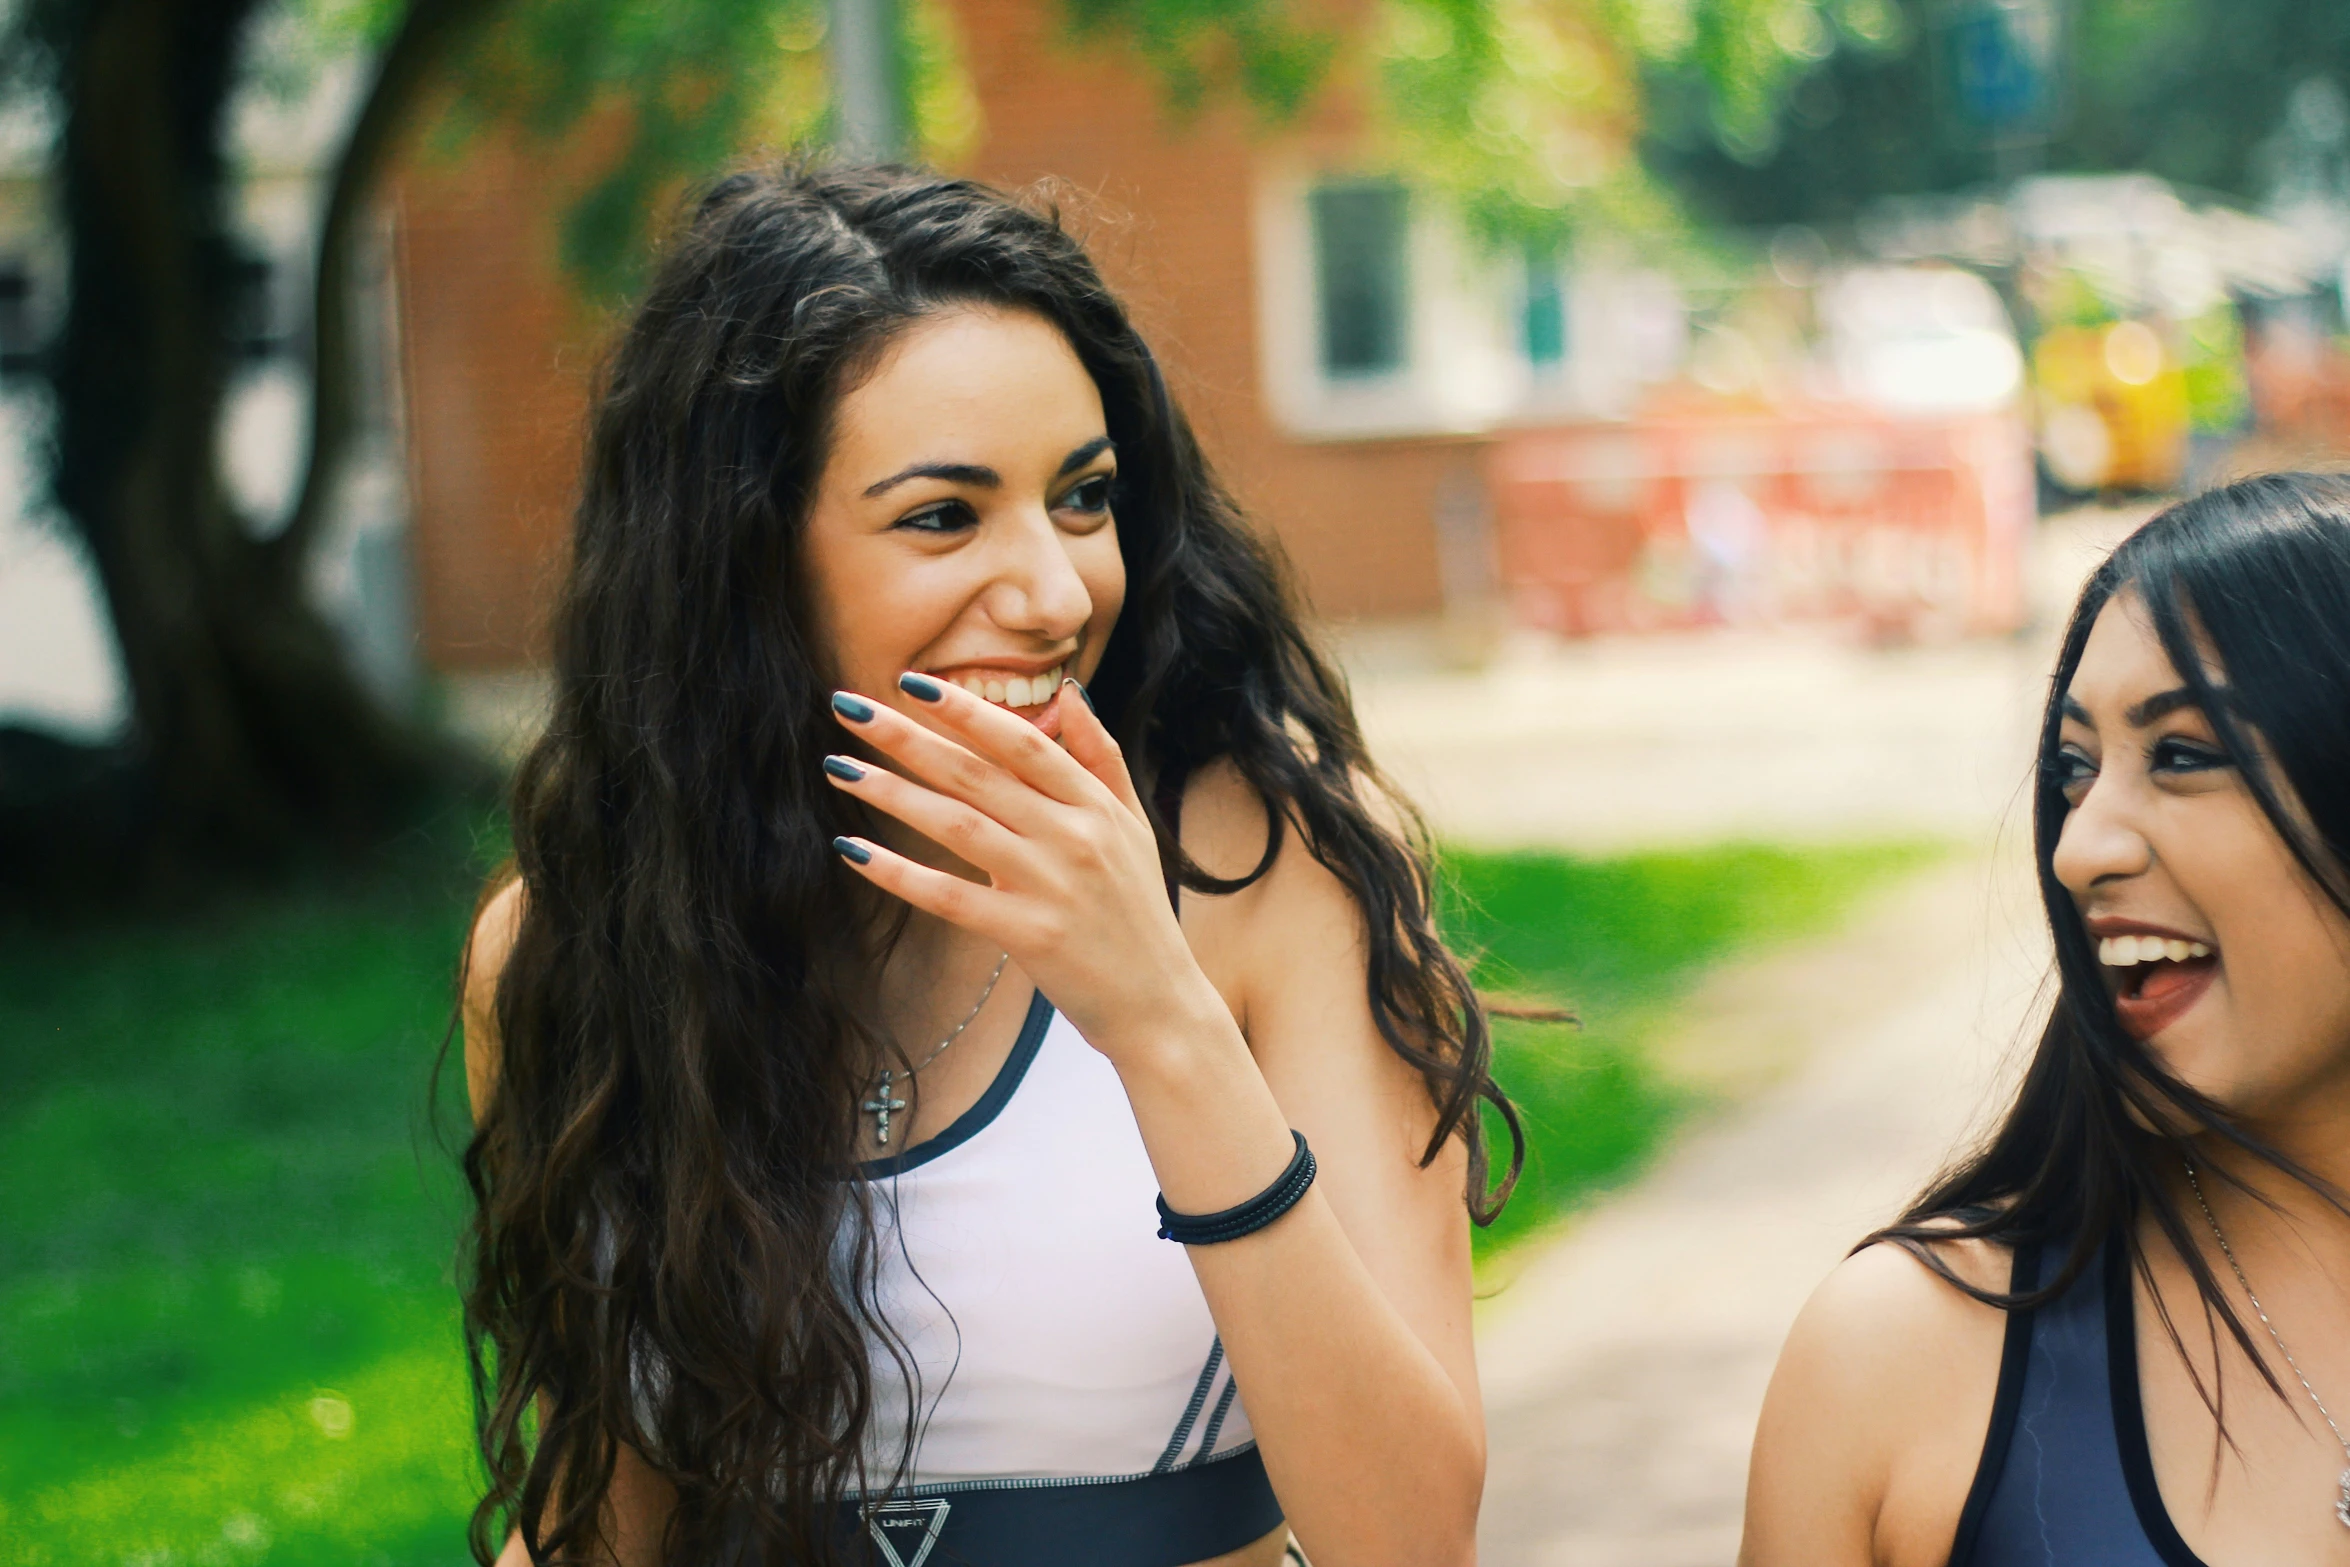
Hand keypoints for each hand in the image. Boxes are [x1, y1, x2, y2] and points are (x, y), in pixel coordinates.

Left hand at [824, 674, 1225, 1062]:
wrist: (1160, 1004)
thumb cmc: (1138, 912)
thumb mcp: (1134, 826)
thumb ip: (1101, 758)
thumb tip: (1070, 693)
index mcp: (1095, 806)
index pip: (1021, 742)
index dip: (965, 709)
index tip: (912, 683)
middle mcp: (1073, 837)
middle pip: (976, 774)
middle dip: (907, 737)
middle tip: (848, 707)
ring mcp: (1051, 886)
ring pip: (956, 825)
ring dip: (892, 794)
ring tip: (839, 769)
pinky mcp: (1029, 935)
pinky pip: (951, 896)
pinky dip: (900, 873)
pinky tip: (855, 852)